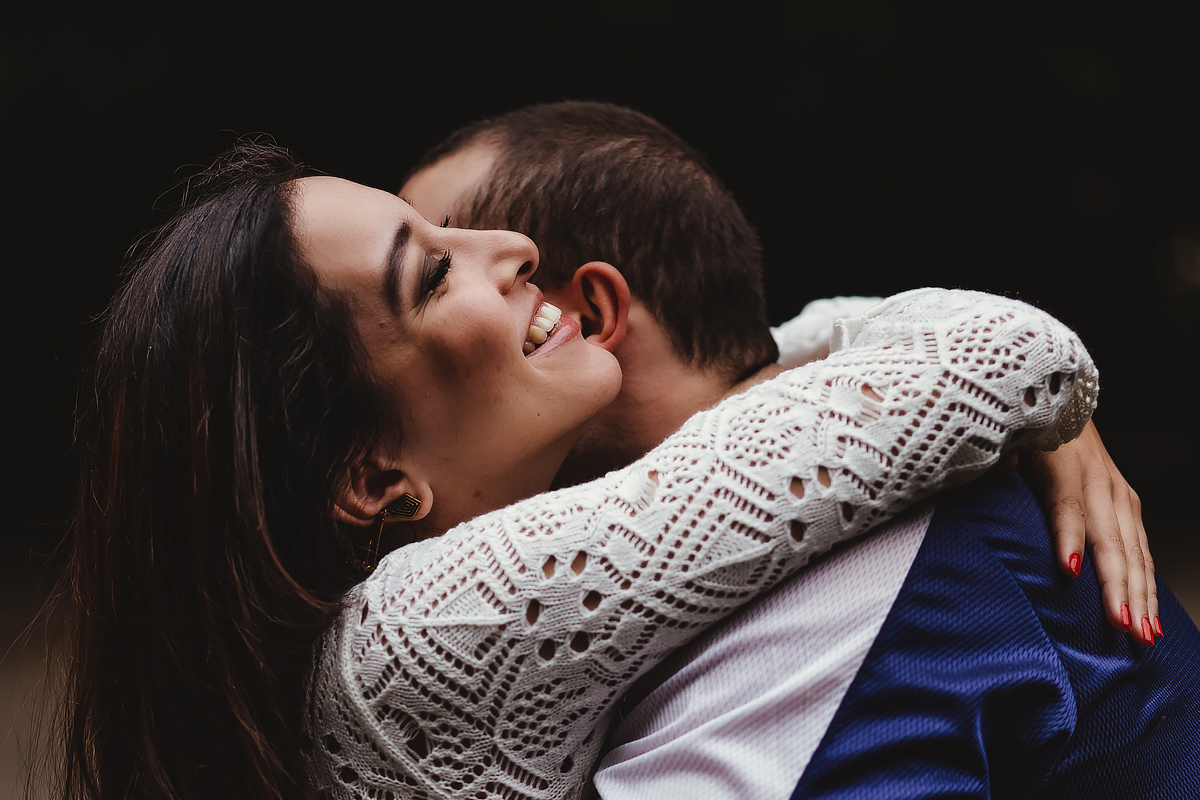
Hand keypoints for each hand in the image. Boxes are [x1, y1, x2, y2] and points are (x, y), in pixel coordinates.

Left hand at [1021, 421, 1157, 644]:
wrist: (1065, 403)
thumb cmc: (1029, 430)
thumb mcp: (1010, 436)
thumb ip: (1004, 453)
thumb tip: (1002, 464)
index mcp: (1066, 466)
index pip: (1068, 505)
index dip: (1069, 535)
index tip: (1068, 569)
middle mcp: (1101, 483)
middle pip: (1110, 539)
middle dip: (1116, 585)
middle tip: (1120, 626)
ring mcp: (1121, 496)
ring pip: (1135, 552)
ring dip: (1140, 596)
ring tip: (1143, 635)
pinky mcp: (1130, 506)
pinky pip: (1143, 552)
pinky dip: (1147, 587)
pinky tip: (1151, 620)